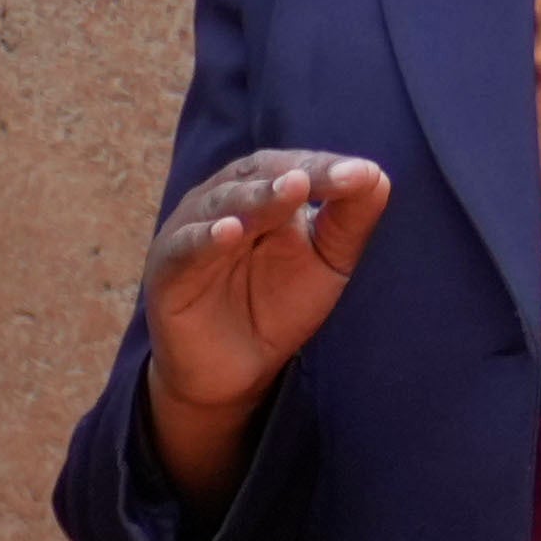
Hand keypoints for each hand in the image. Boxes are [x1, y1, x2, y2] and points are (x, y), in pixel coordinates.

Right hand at [135, 149, 387, 502]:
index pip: (291, 167)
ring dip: (256, 198)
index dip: (324, 168)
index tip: (361, 175)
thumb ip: (350, 220)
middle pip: (255, 176)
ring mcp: (189, 233)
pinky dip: (205, 238)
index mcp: (260, 193)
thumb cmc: (278, 308)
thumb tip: (374, 174)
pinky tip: (228, 232)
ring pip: (220, 205)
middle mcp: (221, 203)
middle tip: (317, 177)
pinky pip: (186, 249)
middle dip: (291, 175)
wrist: (234, 374)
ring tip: (288, 190)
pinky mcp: (166, 271)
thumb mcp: (327, 263)